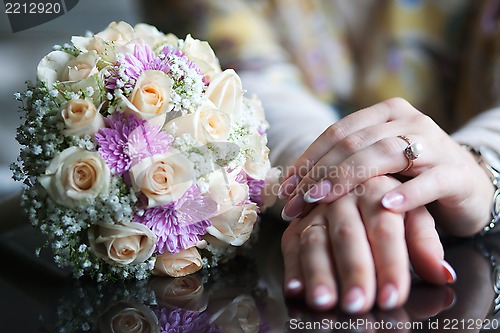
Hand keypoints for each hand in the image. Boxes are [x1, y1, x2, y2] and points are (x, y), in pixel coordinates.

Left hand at [279, 98, 492, 235]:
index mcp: (384, 113)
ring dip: (348, 178)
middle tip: (295, 201)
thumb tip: (292, 184)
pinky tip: (384, 206)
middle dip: (319, 172)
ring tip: (320, 199)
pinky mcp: (454, 173)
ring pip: (384, 155)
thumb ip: (343, 165)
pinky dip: (405, 194)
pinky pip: (427, 182)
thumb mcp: (375, 165)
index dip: (308, 158)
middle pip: (355, 142)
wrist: (467, 185)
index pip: (337, 131)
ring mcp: (434, 144)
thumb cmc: (410, 176)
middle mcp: (408, 121)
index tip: (286, 186)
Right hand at [281, 175, 454, 313]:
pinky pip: (290, 243)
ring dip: (318, 272)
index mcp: (377, 190)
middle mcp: (343, 196)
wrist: (360, 173)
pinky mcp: (298, 222)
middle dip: (353, 270)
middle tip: (358, 304)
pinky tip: (295, 290)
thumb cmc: (392, 203)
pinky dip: (291, 267)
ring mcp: (316, 209)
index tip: (392, 296)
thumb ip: (425, 244)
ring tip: (324, 301)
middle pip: (347, 234)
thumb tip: (443, 274)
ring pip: (314, 239)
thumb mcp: (415, 217)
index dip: (389, 264)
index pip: (385, 230)